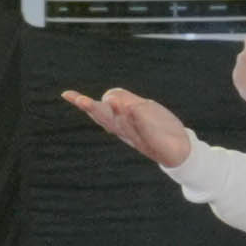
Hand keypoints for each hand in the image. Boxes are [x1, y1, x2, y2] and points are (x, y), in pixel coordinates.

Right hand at [63, 86, 198, 173]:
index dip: (83, 103)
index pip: (99, 112)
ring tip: (111, 99)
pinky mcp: (154, 142)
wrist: (179, 151)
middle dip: (92, 109)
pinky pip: (145, 130)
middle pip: (106, 119)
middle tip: (80, 100)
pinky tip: (134, 109)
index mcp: (120, 124)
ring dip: (117, 111)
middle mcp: (125, 131)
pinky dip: (139, 120)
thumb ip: (125, 102)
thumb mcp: (141, 111)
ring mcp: (139, 136)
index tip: (66, 94)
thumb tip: (109, 97)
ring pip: (124, 123)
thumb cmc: (157, 128)